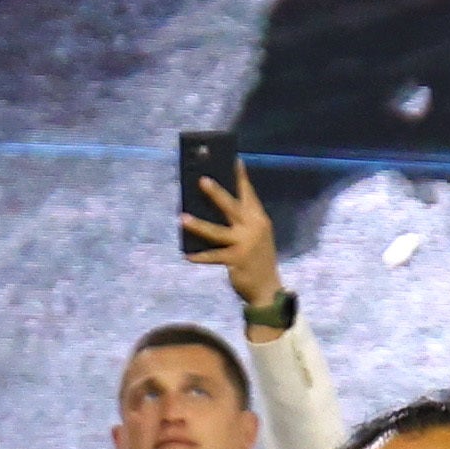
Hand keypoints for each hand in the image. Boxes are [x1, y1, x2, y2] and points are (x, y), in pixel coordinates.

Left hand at [183, 159, 285, 306]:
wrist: (267, 288)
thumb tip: (212, 207)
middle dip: (216, 193)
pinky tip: (187, 255)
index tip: (234, 160)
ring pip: (217, 231)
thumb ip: (241, 221)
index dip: (241, 177)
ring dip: (198, 225)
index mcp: (259, 219)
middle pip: (231, 206)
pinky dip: (200, 256)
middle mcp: (253, 228)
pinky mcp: (236, 260)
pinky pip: (213, 256)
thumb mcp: (255, 236)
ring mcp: (245, 244)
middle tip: (201, 179)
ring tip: (182, 218)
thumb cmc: (256, 258)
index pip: (248, 194)